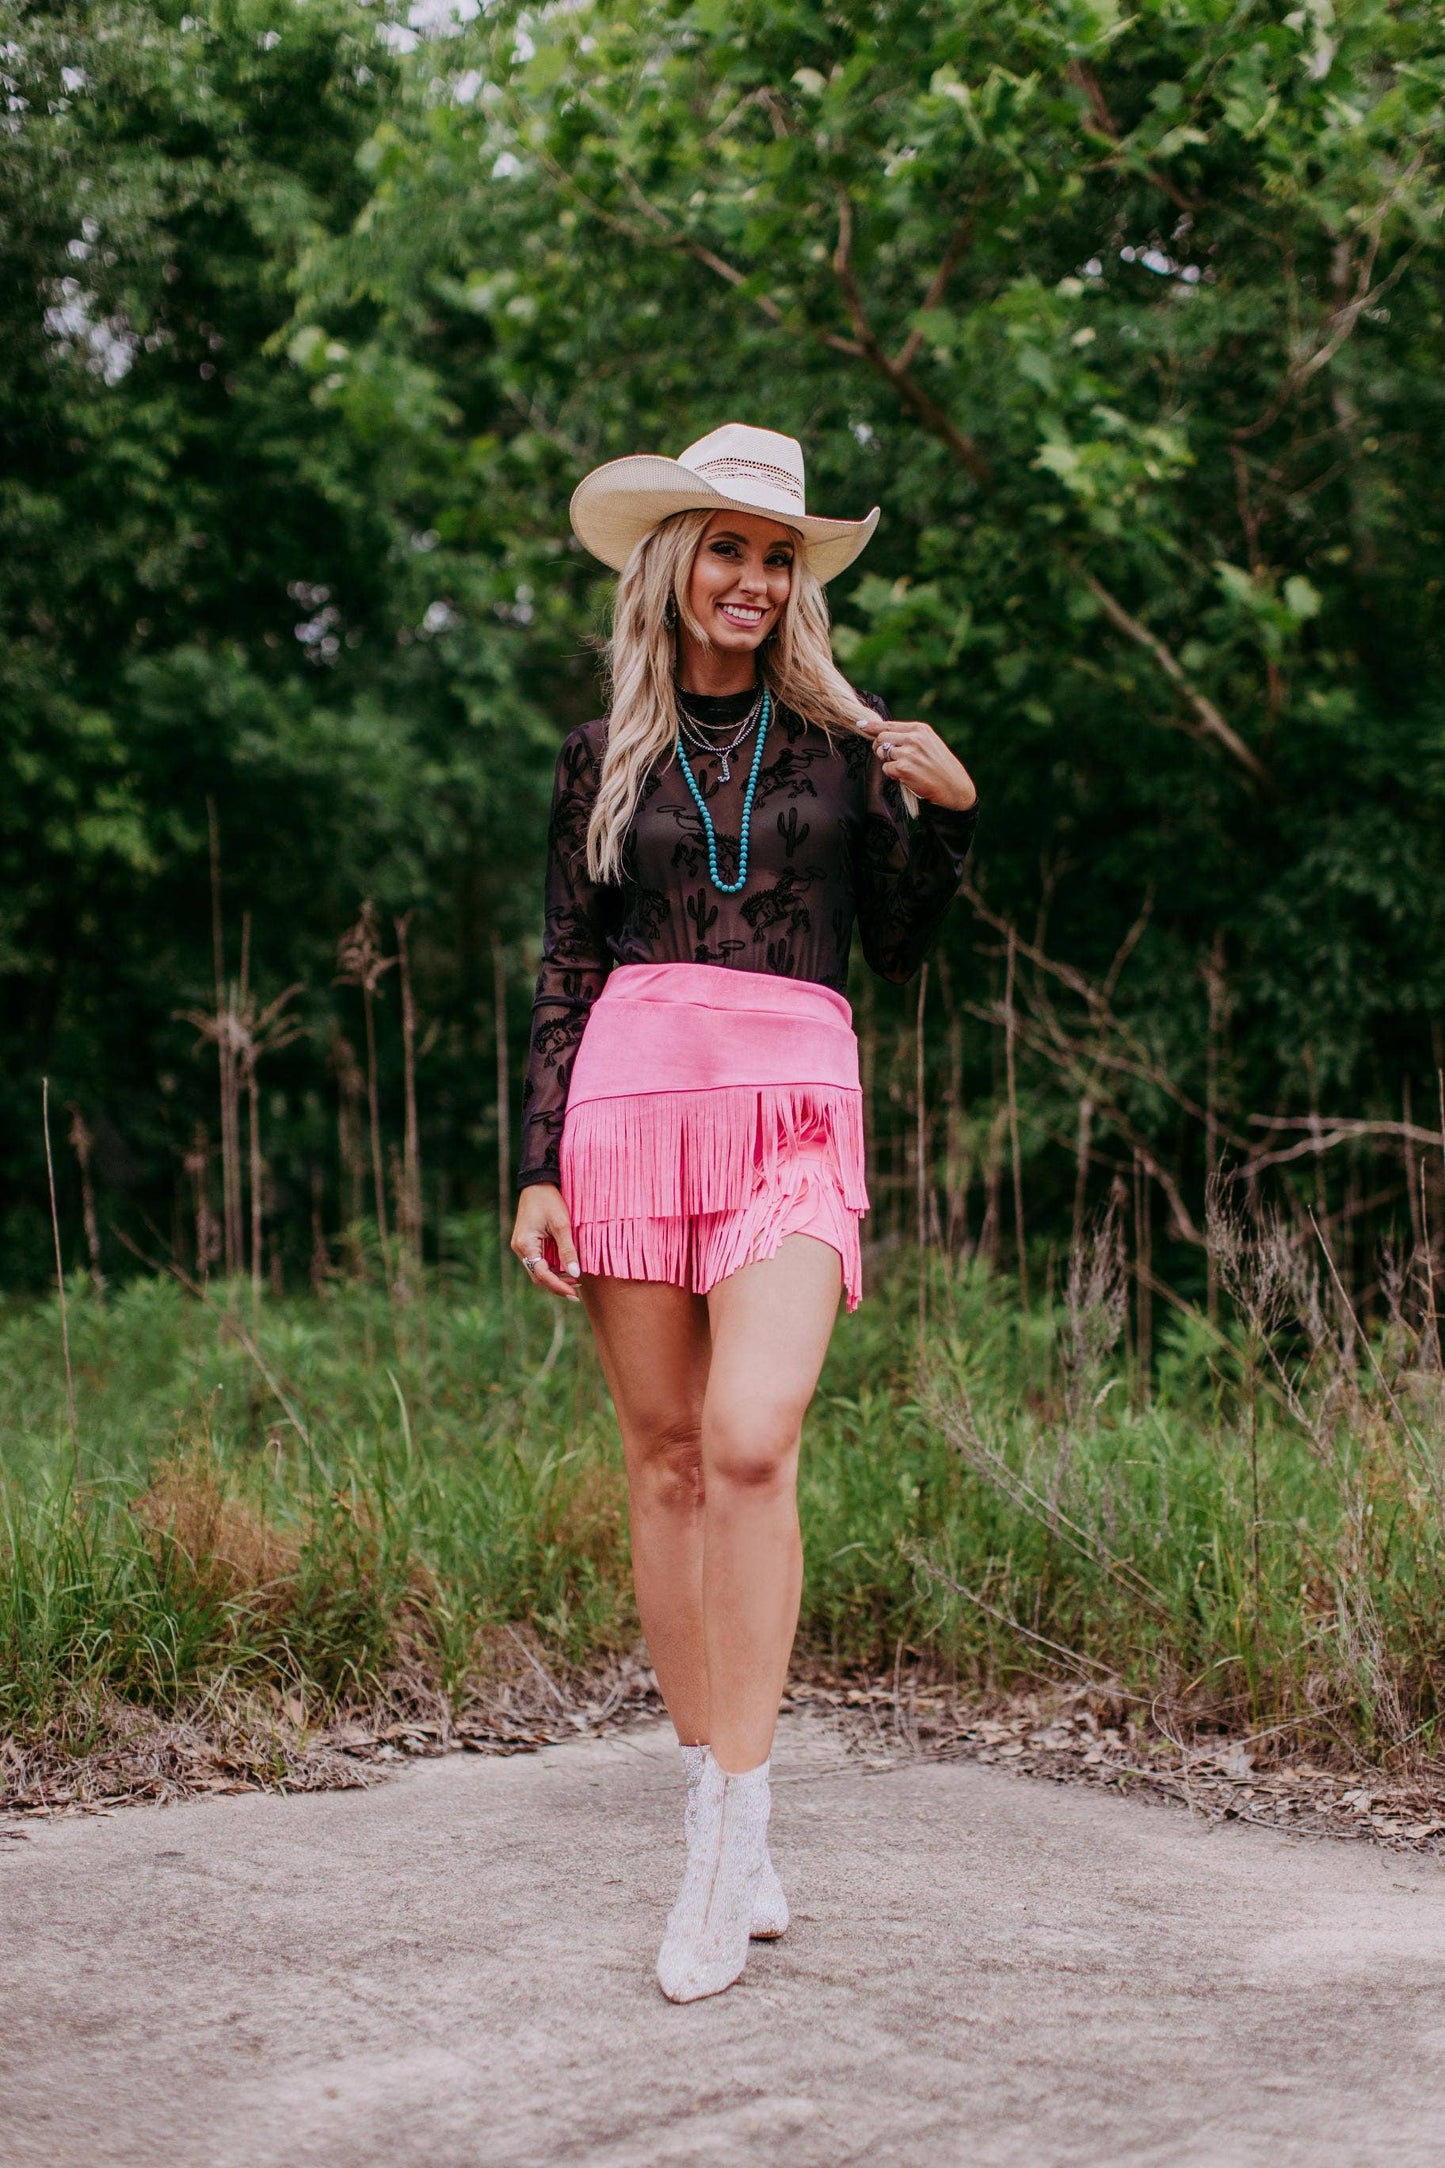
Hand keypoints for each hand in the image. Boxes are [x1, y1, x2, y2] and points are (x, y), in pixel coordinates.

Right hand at [510, 1183, 581, 1300]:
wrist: (538, 1182)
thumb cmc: (549, 1200)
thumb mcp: (562, 1225)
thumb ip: (568, 1250)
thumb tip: (576, 1274)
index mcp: (525, 1244)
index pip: (542, 1274)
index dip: (558, 1286)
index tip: (574, 1294)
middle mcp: (520, 1248)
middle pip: (538, 1276)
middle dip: (557, 1286)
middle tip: (576, 1293)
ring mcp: (522, 1246)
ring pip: (538, 1270)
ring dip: (555, 1278)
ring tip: (575, 1282)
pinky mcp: (527, 1242)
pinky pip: (539, 1261)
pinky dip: (552, 1268)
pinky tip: (567, 1269)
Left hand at [857, 716, 976, 811]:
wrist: (953, 786)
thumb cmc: (940, 766)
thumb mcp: (929, 743)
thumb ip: (910, 737)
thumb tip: (884, 734)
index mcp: (920, 729)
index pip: (889, 725)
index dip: (873, 726)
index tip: (861, 725)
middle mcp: (914, 738)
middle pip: (881, 738)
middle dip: (879, 747)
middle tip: (888, 757)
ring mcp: (908, 753)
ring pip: (883, 753)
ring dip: (889, 762)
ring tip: (905, 768)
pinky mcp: (903, 768)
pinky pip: (886, 769)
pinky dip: (892, 774)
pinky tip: (906, 777)